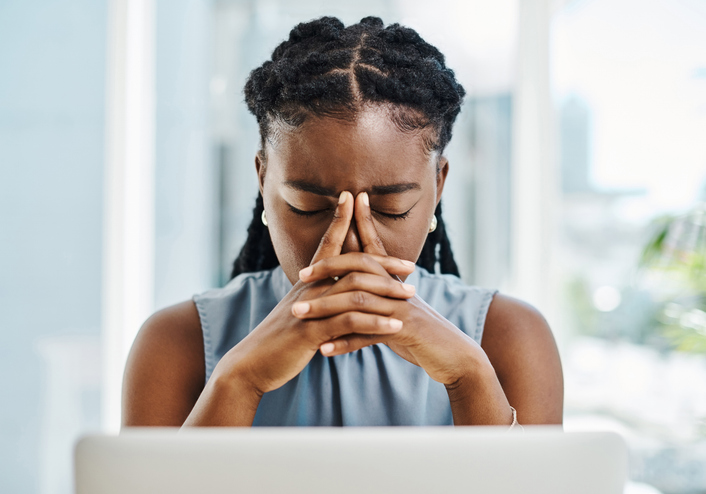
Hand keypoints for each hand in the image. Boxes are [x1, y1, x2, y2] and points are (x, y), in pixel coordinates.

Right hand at [210, 191, 415, 395]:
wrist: (252, 363)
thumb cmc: (280, 338)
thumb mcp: (300, 311)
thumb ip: (319, 297)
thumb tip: (337, 290)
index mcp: (307, 281)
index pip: (327, 243)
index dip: (340, 219)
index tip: (353, 197)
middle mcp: (309, 288)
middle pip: (351, 264)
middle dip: (383, 262)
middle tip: (411, 265)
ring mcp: (310, 308)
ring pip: (355, 291)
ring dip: (386, 292)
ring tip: (410, 296)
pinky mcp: (311, 332)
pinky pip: (349, 322)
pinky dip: (375, 324)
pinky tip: (394, 327)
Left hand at [294, 192, 488, 386]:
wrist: (453, 354)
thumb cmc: (420, 331)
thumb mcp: (397, 308)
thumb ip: (377, 293)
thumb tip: (352, 281)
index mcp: (394, 279)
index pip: (372, 247)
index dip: (359, 224)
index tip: (343, 202)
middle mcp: (397, 288)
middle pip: (359, 269)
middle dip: (328, 269)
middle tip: (301, 275)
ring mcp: (401, 308)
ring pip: (358, 302)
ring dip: (325, 308)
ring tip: (300, 314)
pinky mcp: (405, 330)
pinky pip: (369, 335)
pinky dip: (345, 343)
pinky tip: (324, 349)